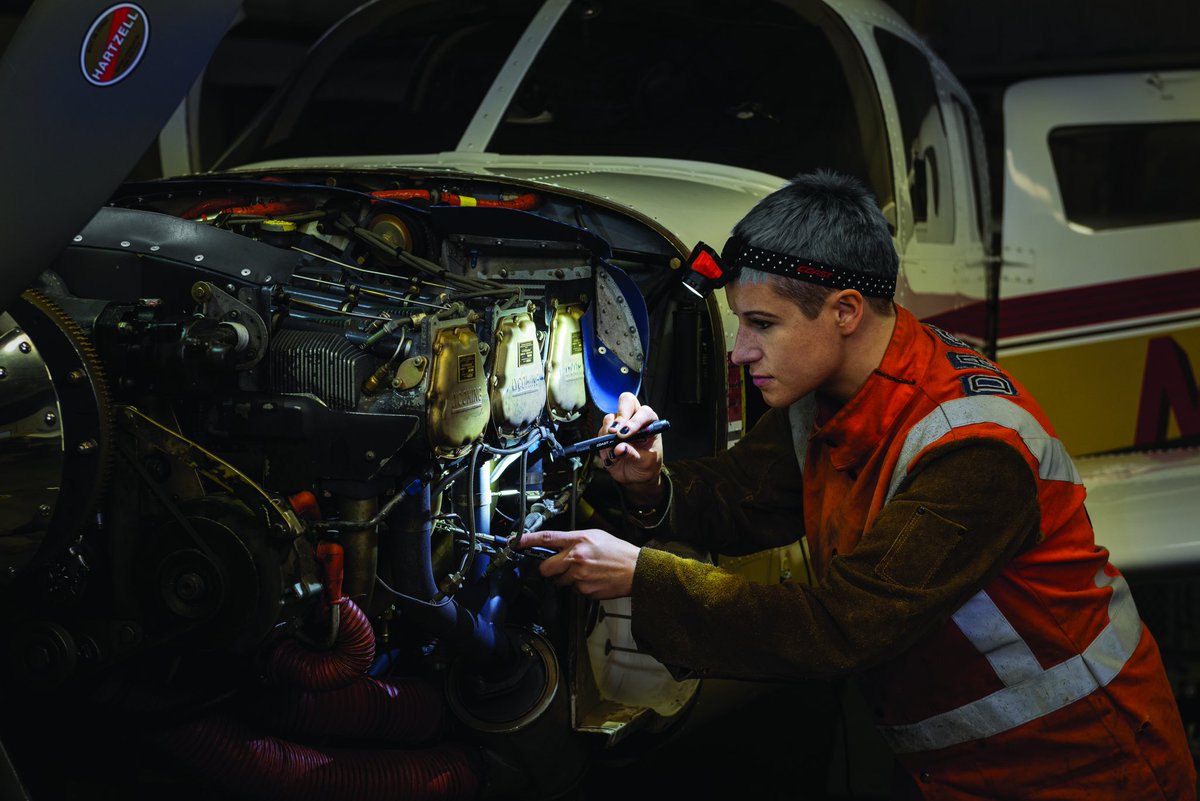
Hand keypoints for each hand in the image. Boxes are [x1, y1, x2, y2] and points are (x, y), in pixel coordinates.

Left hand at [517, 528, 639, 599]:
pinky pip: (572, 591)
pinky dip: (579, 588)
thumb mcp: (596, 536)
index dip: (528, 540)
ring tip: (585, 573)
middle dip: (549, 569)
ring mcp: (579, 576)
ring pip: (558, 581)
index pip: (547, 538)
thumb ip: (574, 540)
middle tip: (561, 567)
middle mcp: (576, 557)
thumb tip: (558, 545)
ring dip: (566, 579)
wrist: (636, 570)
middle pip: (545, 568)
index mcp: (579, 540)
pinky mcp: (584, 591)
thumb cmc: (618, 552)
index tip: (515, 542)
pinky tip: (592, 580)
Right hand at [598, 391, 664, 505]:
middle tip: (614, 432)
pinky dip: (603, 445)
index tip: (626, 434)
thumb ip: (634, 455)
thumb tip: (619, 448)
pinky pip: (600, 433)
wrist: (636, 476)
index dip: (634, 421)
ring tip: (614, 453)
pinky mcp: (607, 433)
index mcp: (649, 423)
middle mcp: (634, 419)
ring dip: (608, 434)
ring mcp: (619, 424)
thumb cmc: (647, 465)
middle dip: (619, 416)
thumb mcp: (646, 462)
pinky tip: (611, 457)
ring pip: (609, 418)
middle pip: (626, 401)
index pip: (644, 412)